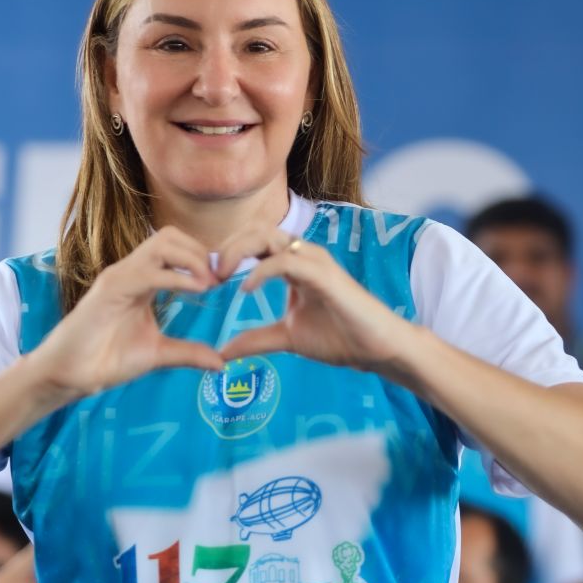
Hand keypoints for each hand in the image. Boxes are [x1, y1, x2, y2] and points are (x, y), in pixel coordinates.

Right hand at [31, 227, 224, 398]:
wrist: (70, 374)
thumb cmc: (107, 359)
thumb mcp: (158, 355)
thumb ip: (188, 353)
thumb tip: (221, 362)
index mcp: (143, 280)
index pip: (176, 248)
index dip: (203, 258)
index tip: (224, 282)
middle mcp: (131, 271)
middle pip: (170, 235)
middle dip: (200, 252)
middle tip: (219, 280)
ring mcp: (119, 276)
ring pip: (161, 244)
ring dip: (192, 259)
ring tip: (209, 284)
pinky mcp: (110, 289)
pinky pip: (148, 272)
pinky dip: (177, 277)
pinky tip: (197, 290)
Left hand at [216, 225, 405, 372]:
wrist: (375, 349)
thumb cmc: (340, 337)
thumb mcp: (287, 337)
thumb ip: (256, 339)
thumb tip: (223, 352)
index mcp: (293, 264)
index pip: (253, 242)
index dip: (227, 254)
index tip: (208, 280)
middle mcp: (303, 255)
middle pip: (255, 231)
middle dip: (227, 247)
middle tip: (210, 274)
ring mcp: (314, 261)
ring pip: (267, 236)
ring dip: (238, 251)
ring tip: (222, 275)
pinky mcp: (324, 274)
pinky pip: (285, 260)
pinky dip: (261, 271)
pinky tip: (246, 290)